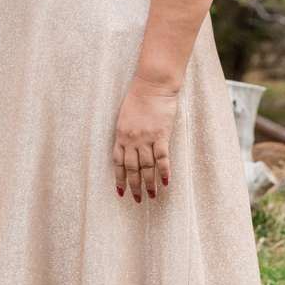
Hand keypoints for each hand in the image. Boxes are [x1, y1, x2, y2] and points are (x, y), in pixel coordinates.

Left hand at [113, 83, 177, 199]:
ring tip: (153, 196)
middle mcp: (131, 140)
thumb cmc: (139, 97)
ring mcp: (146, 138)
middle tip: (137, 200)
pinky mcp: (161, 135)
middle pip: (132, 168)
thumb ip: (126, 133)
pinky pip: (162, 158)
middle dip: (134, 186)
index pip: (118, 162)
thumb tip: (128, 149)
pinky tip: (166, 182)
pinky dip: (164, 171)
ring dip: (149, 183)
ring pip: (146, 167)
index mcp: (120, 135)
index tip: (121, 191)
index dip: (119, 178)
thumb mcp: (125, 116)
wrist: (152, 85)